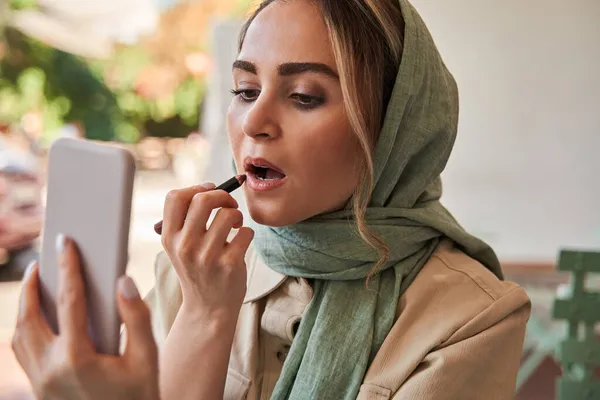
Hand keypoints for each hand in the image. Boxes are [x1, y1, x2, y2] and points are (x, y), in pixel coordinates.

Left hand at [12, 235, 159, 399]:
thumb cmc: (139, 397)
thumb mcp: (147, 358)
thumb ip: (136, 317)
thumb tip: (122, 281)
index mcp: (77, 358)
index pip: (70, 300)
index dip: (69, 266)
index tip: (66, 242)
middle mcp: (50, 369)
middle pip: (29, 317)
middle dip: (32, 286)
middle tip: (42, 262)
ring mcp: (40, 382)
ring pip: (19, 336)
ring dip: (24, 307)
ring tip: (37, 286)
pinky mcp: (39, 390)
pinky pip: (21, 353)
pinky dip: (23, 330)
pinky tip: (37, 320)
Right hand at [160, 183, 253, 321]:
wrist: (208, 309)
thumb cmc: (198, 270)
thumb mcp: (180, 247)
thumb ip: (186, 220)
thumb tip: (208, 188)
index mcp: (169, 238)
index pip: (175, 197)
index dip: (196, 188)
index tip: (209, 191)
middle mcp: (185, 246)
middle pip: (203, 200)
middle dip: (223, 196)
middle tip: (229, 204)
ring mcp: (207, 256)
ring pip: (229, 215)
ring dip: (237, 216)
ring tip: (236, 227)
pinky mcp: (230, 264)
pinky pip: (246, 232)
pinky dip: (247, 234)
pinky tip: (241, 243)